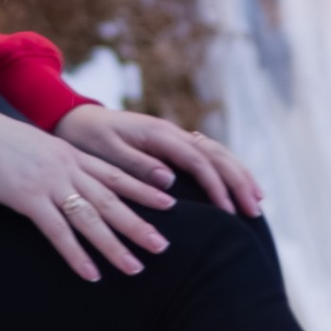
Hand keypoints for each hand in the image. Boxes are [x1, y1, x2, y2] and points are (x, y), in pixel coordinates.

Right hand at [0, 107, 170, 281]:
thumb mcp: (36, 144)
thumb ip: (56, 160)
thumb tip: (66, 177)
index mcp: (70, 154)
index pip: (115, 174)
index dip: (143, 189)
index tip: (169, 202)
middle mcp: (67, 168)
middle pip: (111, 200)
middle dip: (139, 224)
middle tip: (163, 246)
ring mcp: (49, 183)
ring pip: (91, 219)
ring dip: (115, 246)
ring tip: (136, 268)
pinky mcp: (28, 199)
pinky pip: (58, 232)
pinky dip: (77, 255)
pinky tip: (91, 274)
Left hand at [58, 99, 263, 221]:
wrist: (74, 117)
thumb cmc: (87, 137)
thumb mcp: (106, 152)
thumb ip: (137, 164)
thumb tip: (170, 181)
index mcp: (159, 134)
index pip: (198, 160)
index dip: (216, 186)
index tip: (228, 212)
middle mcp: (172, 132)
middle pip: (216, 155)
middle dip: (239, 181)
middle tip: (255, 211)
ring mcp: (174, 136)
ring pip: (216, 153)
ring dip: (238, 175)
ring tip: (256, 200)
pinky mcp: (170, 144)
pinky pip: (206, 155)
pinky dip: (224, 170)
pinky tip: (233, 186)